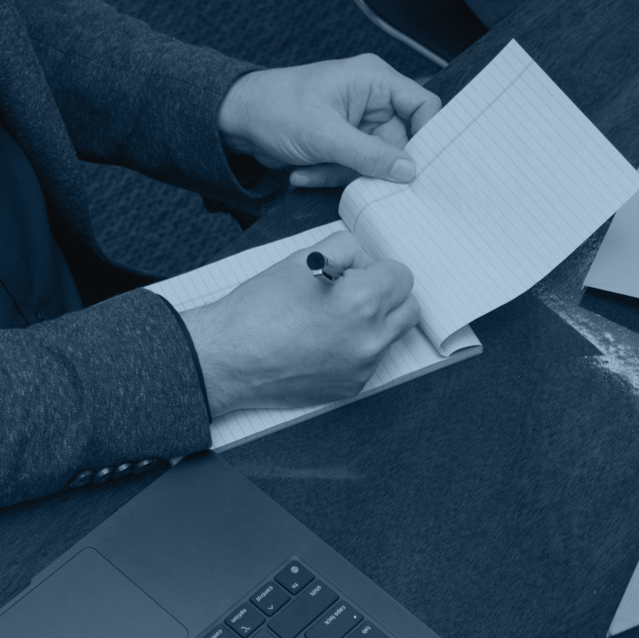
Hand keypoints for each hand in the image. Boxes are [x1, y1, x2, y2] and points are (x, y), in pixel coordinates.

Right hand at [177, 230, 421, 415]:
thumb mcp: (303, 258)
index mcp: (363, 301)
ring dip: (374, 323)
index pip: (402, 276)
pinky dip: (355, 348)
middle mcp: (370, 338)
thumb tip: (366, 262)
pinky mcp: (351, 387)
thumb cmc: (259, 308)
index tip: (358, 273)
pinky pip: (370, 360)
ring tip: (333, 318)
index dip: (378, 269)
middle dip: (387, 296)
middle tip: (353, 292)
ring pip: (391, 335)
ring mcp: (363, 367)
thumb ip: (347, 250)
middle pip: (409, 308)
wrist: (229, 357)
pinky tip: (322, 342)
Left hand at [219, 55, 439, 188]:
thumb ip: (370, 155)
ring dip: (343, 174)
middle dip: (370, 165)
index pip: (423, 105)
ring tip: (311, 167)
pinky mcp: (346, 144)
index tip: (415, 168)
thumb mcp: (324, 135)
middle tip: (349, 174)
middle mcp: (372, 100)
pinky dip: (331, 175)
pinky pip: (355, 169)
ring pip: (376, 163)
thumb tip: (409, 170)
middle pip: (400, 144)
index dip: (426, 136)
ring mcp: (360, 124)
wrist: (236, 120)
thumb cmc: (274, 108)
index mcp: (374, 80)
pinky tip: (304, 170)